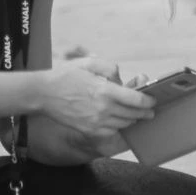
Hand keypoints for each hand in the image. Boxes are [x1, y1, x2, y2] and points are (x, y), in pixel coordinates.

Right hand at [39, 57, 153, 143]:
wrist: (43, 93)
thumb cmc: (65, 75)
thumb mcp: (89, 63)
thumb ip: (109, 68)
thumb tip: (120, 79)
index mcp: (105, 91)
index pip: (136, 99)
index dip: (148, 101)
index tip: (152, 100)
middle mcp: (103, 109)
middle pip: (133, 115)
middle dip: (144, 112)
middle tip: (150, 110)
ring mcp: (96, 122)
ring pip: (124, 124)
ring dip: (132, 120)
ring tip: (136, 115)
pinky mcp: (89, 130)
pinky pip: (111, 131)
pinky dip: (118, 127)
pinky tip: (119, 121)